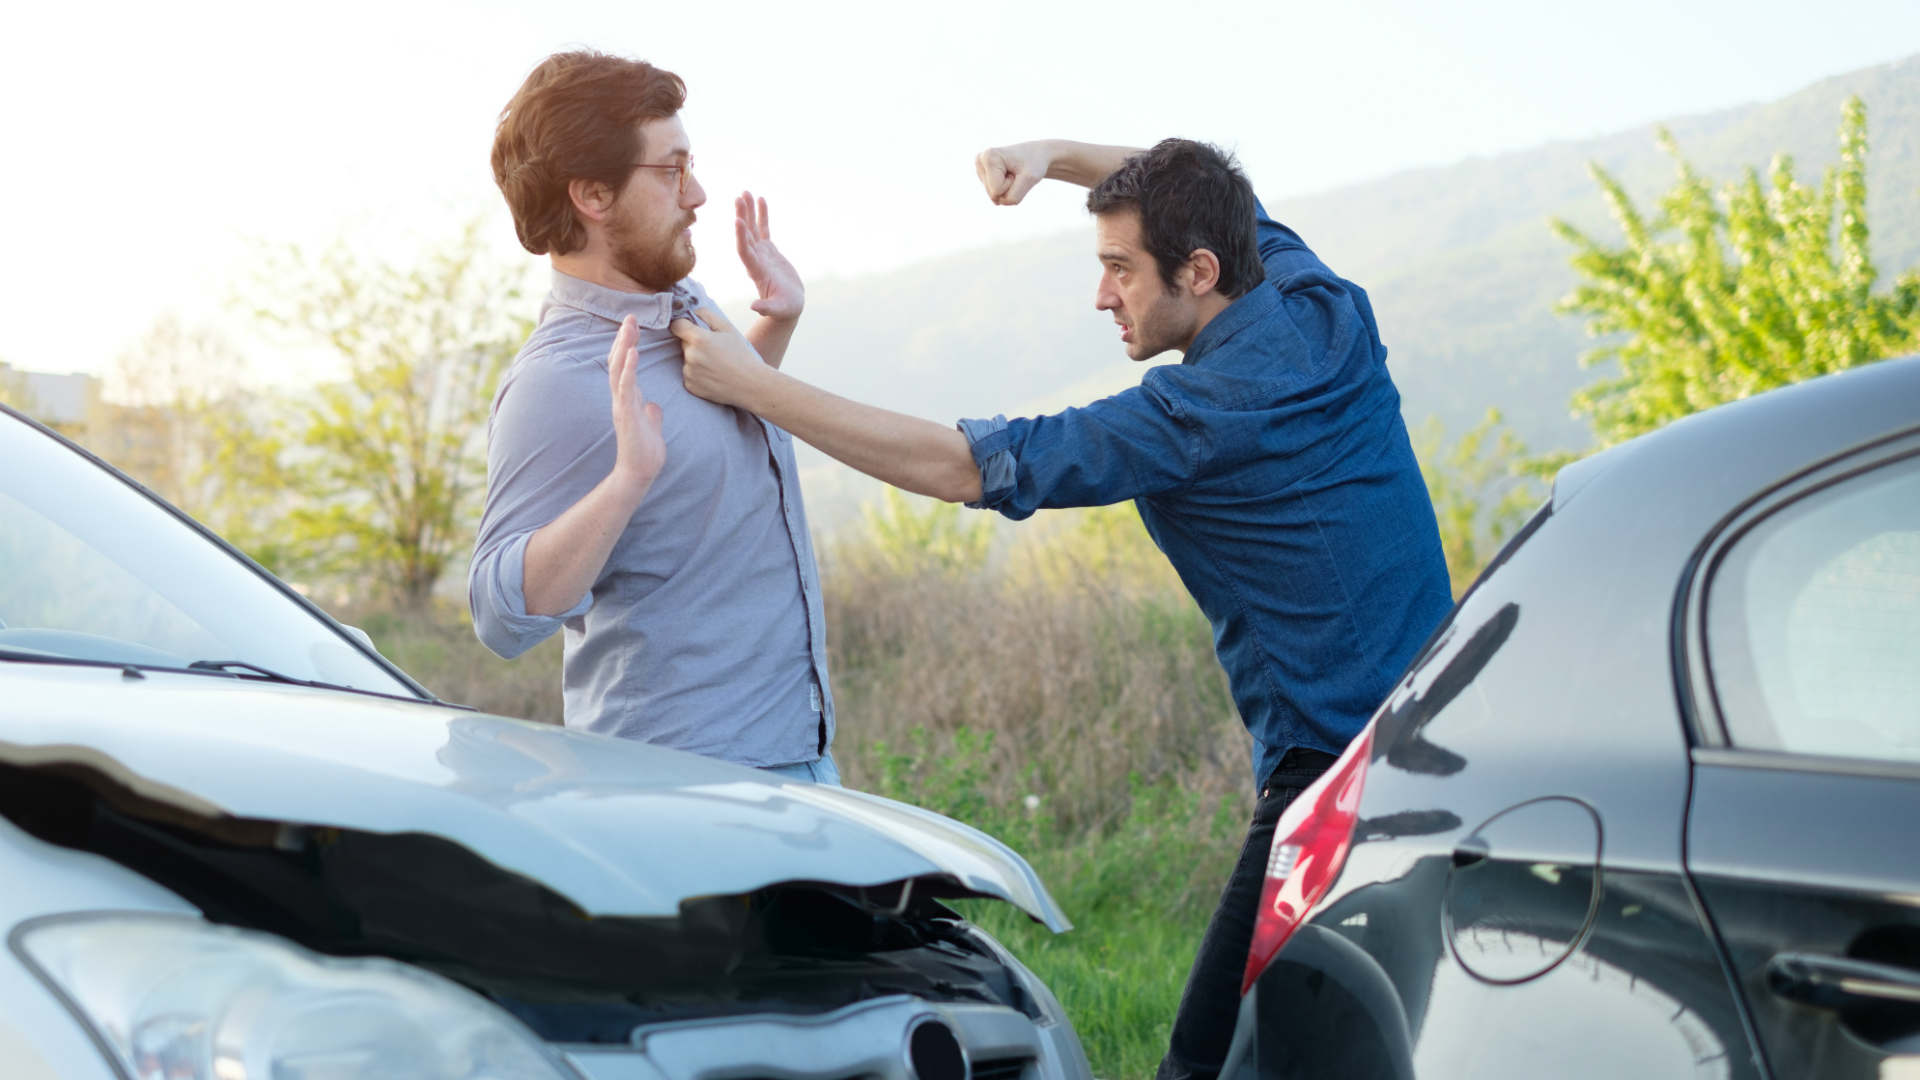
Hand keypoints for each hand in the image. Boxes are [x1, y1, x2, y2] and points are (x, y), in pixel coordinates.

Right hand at [606, 315, 665, 499]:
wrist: (640, 472)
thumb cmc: (645, 452)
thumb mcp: (652, 426)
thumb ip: (651, 413)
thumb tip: (653, 405)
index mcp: (628, 398)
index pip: (625, 366)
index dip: (628, 346)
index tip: (633, 327)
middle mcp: (621, 397)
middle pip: (618, 361)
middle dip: (624, 338)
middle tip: (630, 316)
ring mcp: (621, 404)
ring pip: (618, 369)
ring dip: (624, 346)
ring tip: (629, 326)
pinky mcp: (625, 413)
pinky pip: (625, 386)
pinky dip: (628, 368)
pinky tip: (632, 352)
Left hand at [673, 307, 769, 408]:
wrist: (751, 385)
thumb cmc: (742, 355)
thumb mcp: (728, 329)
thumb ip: (708, 315)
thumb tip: (692, 310)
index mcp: (699, 339)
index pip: (676, 325)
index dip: (683, 325)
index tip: (691, 328)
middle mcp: (691, 356)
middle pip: (683, 343)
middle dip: (694, 343)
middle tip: (713, 350)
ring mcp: (689, 372)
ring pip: (686, 359)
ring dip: (696, 359)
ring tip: (715, 364)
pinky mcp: (690, 386)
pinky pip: (689, 375)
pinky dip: (697, 374)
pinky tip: (712, 375)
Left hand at [735, 191, 803, 320]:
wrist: (787, 307)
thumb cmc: (784, 309)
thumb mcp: (777, 310)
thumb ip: (766, 308)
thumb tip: (754, 307)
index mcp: (756, 271)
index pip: (745, 251)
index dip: (741, 237)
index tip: (738, 221)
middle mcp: (755, 259)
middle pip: (746, 235)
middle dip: (742, 216)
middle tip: (739, 198)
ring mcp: (761, 254)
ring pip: (753, 228)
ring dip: (748, 211)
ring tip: (745, 193)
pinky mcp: (769, 251)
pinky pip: (764, 229)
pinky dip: (762, 215)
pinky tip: (761, 200)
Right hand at [975, 141, 1051, 205]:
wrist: (1036, 154)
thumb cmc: (1034, 163)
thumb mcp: (1030, 179)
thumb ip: (1013, 196)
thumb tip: (997, 203)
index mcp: (988, 157)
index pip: (997, 191)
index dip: (1011, 184)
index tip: (1017, 170)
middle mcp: (980, 161)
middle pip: (994, 195)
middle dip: (1009, 188)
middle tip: (1016, 173)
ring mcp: (980, 170)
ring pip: (995, 197)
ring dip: (1008, 189)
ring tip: (1013, 173)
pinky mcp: (983, 177)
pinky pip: (995, 196)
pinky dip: (1006, 190)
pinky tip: (1008, 176)